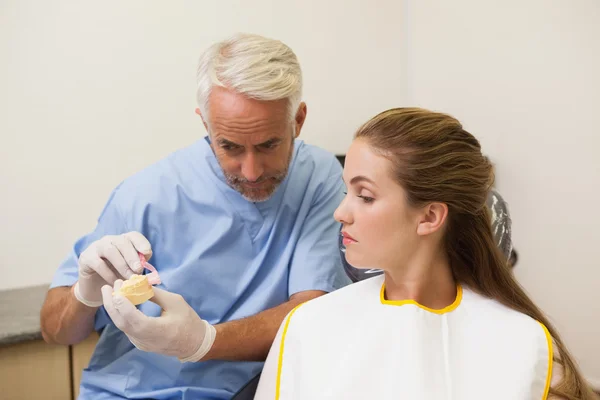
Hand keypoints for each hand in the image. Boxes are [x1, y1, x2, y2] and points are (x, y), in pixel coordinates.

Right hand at [73, 232, 151, 306]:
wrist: (94, 287)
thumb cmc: (116, 275)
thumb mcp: (129, 270)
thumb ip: (138, 265)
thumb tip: (146, 264)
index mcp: (123, 241)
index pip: (133, 236)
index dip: (141, 243)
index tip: (147, 253)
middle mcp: (110, 240)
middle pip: (123, 242)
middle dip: (132, 256)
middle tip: (138, 270)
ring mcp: (96, 247)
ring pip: (110, 250)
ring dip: (122, 264)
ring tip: (129, 277)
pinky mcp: (86, 258)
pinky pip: (98, 263)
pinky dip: (108, 274)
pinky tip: (114, 283)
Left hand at [101, 281, 216, 361]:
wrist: (194, 343)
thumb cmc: (188, 321)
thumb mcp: (176, 302)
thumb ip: (156, 294)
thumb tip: (140, 284)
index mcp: (157, 330)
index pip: (134, 319)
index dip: (123, 305)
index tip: (117, 290)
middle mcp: (145, 340)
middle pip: (122, 323)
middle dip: (112, 304)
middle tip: (107, 287)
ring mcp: (141, 344)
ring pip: (122, 325)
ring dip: (115, 308)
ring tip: (112, 291)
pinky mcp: (140, 343)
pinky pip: (127, 328)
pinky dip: (121, 314)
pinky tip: (120, 303)